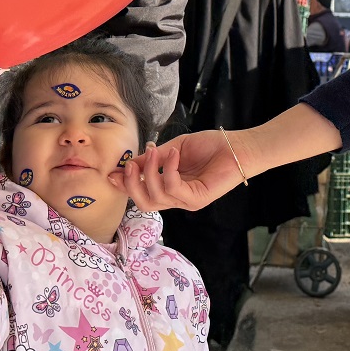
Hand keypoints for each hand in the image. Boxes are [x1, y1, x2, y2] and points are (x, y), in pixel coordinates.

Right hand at [108, 103, 341, 213]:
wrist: (238, 147)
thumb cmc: (211, 147)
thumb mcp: (175, 149)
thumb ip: (154, 157)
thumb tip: (130, 162)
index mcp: (170, 187)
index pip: (142, 194)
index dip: (124, 186)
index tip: (111, 172)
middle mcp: (177, 198)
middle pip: (144, 204)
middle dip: (130, 186)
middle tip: (129, 165)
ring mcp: (187, 201)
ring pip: (156, 197)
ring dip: (149, 172)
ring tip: (156, 150)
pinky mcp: (198, 199)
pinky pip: (173, 188)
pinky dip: (168, 169)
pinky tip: (173, 154)